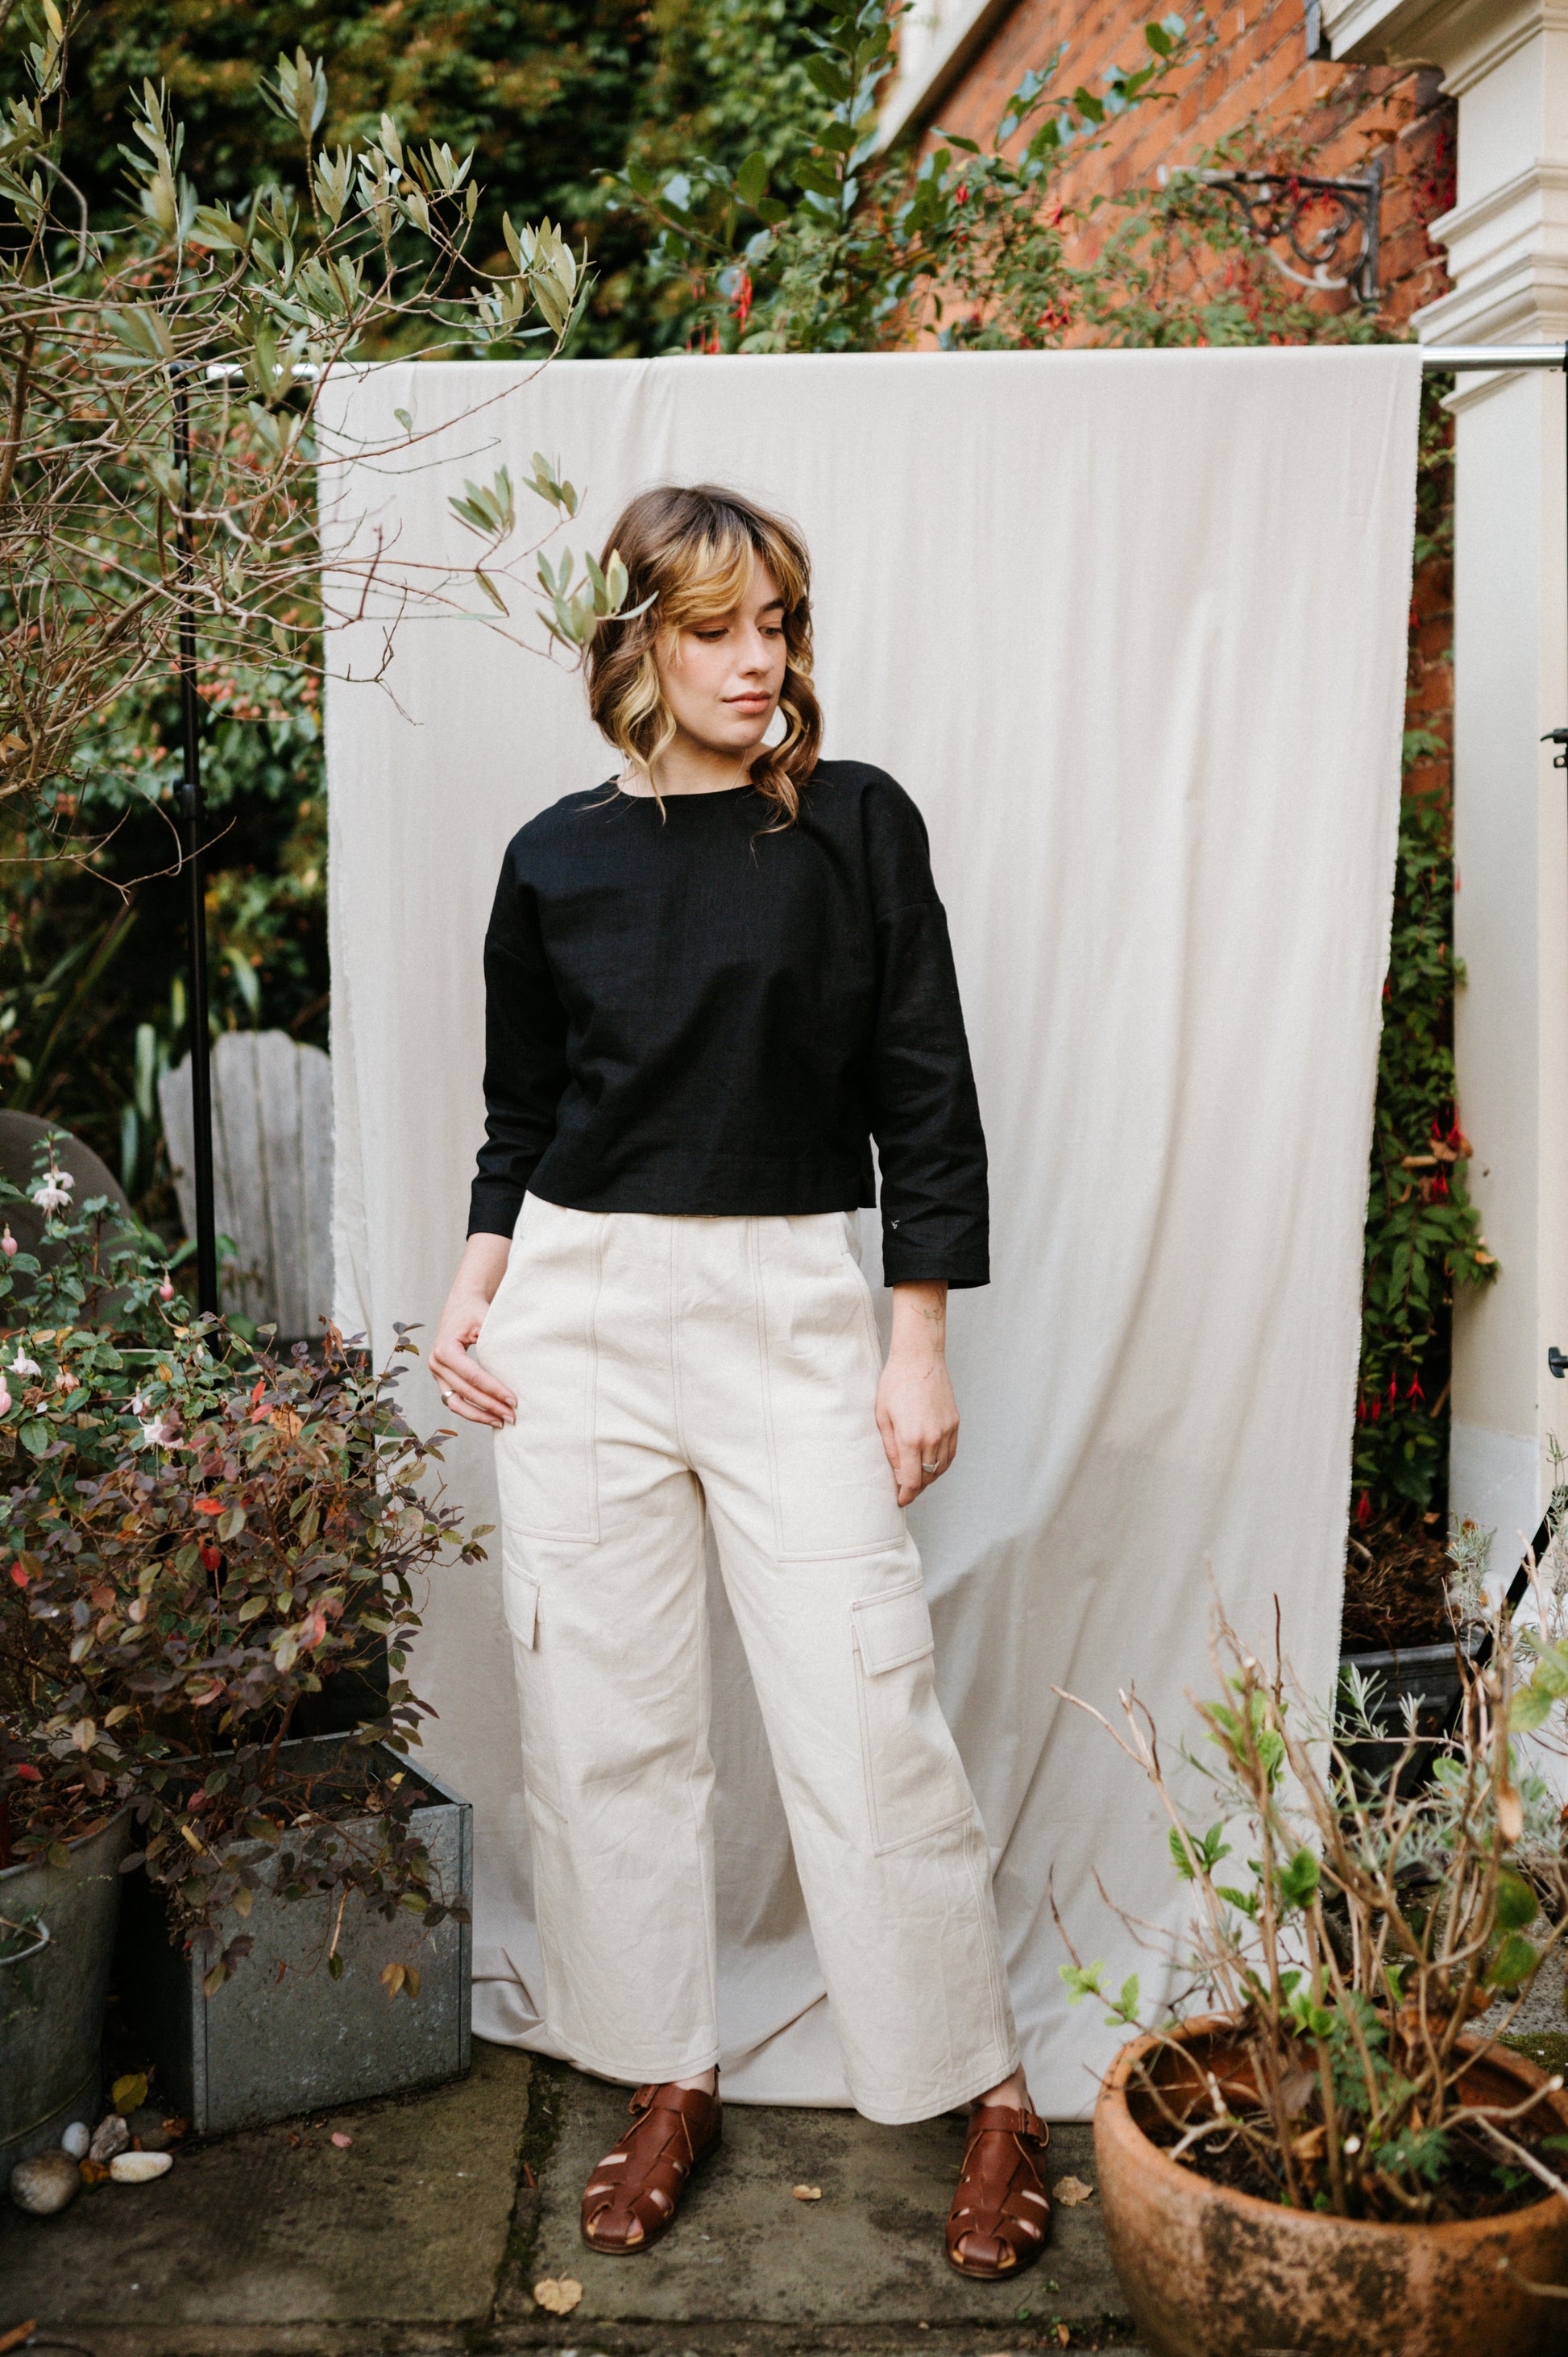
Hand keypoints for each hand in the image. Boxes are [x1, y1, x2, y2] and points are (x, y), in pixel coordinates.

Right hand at [428, 1233, 516, 1427]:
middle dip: (490, 1405)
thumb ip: (496, 1342)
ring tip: (502, 1422)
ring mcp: (436, 1373)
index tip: (514, 1400)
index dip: (493, 1390)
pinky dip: (472, 1411)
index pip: (472, 1375)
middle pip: (465, 1392)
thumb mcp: (486, 1321)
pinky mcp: (442, 1380)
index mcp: (445, 1348)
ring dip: (479, 1415)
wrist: (462, 1306)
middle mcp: (435, 1363)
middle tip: (513, 1416)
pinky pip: (455, 1401)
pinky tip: (490, 1416)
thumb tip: (517, 1366)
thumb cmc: (476, 1312)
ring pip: (456, 1403)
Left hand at [876, 1280, 957, 1505]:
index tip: (900, 1500)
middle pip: (927, 1477)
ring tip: (916, 1479)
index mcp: (911, 1438)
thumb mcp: (883, 1417)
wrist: (919, 1358)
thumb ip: (891, 1448)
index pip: (912, 1480)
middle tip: (904, 1491)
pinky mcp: (955, 1423)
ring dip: (929, 1477)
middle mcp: (933, 1438)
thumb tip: (898, 1472)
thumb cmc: (894, 1383)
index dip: (905, 1494)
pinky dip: (941, 1464)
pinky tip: (931, 1464)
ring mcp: (947, 1431)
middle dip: (915, 1487)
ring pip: (941, 1468)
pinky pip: (950, 1453)